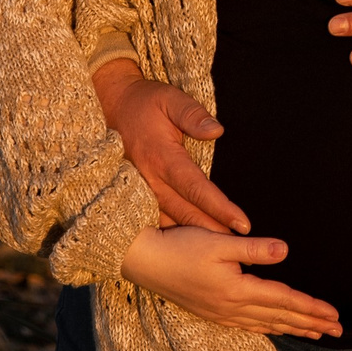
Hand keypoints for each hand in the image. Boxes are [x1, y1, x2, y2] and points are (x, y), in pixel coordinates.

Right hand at [93, 59, 249, 233]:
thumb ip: (193, 115)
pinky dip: (173, 233)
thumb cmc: (145, 102)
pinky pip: (155, 217)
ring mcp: (139, 188)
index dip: (219, 207)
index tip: (241, 223)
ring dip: (194, 236)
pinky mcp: (134, 192)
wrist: (110, 105)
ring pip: (169, 219)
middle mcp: (149, 178)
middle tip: (239, 246)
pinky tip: (189, 245)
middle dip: (212, 230)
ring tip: (220, 250)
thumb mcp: (170, 99)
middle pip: (185, 211)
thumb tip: (217, 131)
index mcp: (162, 157)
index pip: (196, 188)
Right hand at [119, 225, 340, 338]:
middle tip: (337, 331)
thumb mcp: (219, 243)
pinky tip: (276, 329)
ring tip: (315, 333)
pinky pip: (249, 326)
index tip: (335, 315)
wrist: (143, 261)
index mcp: (237, 291)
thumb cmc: (181, 247)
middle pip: (280, 318)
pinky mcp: (212, 312)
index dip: (312, 308)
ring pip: (266, 325)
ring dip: (294, 328)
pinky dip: (269, 329)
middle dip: (311, 324)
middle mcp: (232, 308)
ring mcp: (221, 313)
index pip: (284, 301)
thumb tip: (285, 252)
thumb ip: (253, 249)